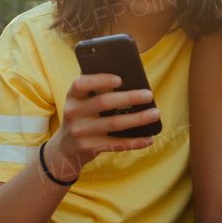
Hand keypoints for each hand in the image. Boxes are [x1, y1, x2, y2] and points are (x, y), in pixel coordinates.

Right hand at [42, 74, 160, 179]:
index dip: (100, 80)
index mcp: (73, 96)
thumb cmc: (82, 115)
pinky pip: (117, 144)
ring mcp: (81, 132)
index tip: (120, 79)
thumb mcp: (81, 100)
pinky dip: (135, 141)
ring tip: (155, 113)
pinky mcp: (91, 147)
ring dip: (138, 118)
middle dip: (129, 97)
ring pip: (114, 123)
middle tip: (149, 95)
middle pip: (104, 103)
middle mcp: (74, 113)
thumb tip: (128, 75)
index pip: (81, 83)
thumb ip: (95, 87)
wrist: (66, 147)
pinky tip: (150, 138)